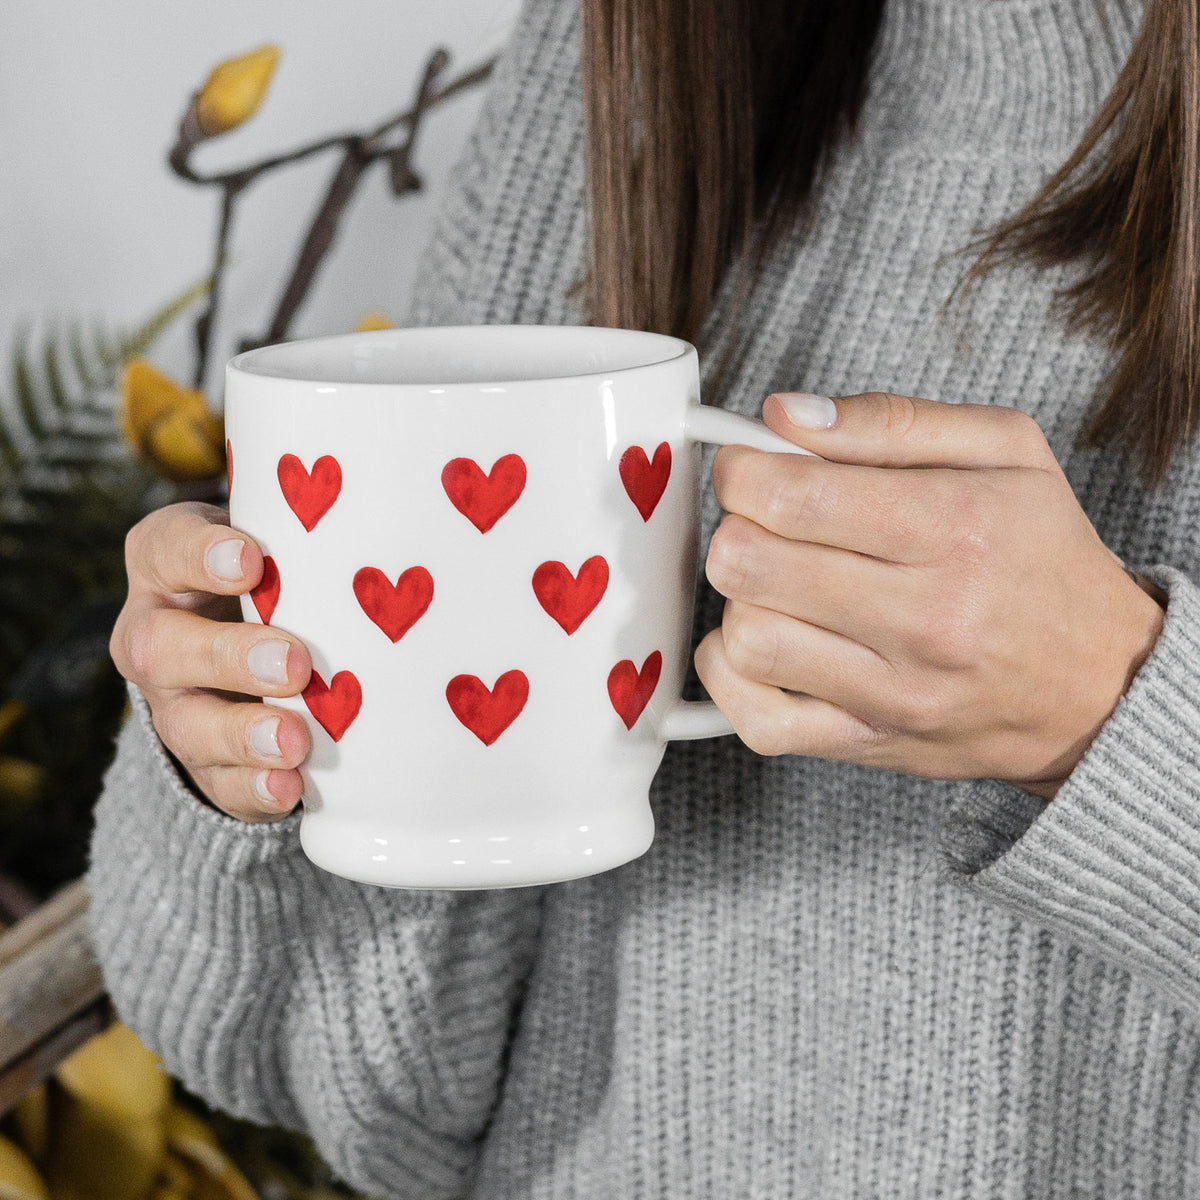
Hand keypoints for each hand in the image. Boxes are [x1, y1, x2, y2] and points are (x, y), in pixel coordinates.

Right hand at [110, 502, 311, 821]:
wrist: (256, 656)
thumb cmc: (285, 578)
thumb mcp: (286, 547)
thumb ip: (311, 539)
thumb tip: (399, 527)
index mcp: (167, 565)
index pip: (167, 549)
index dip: (201, 555)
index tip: (250, 561)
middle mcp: (156, 635)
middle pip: (164, 648)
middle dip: (230, 657)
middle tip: (293, 664)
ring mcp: (175, 706)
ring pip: (187, 725)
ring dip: (242, 734)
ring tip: (294, 741)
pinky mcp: (205, 764)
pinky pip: (218, 783)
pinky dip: (255, 788)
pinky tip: (292, 786)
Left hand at [696, 392, 1165, 798]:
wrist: (1106, 685)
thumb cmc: (1046, 558)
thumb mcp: (1005, 452)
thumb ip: (890, 420)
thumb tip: (785, 415)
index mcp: (955, 528)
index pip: (793, 496)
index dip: (742, 471)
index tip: (750, 467)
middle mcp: (925, 618)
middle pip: (751, 565)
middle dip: (735, 528)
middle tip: (763, 522)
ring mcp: (894, 692)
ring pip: (746, 639)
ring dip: (740, 600)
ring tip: (777, 583)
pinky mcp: (868, 741)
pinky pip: (756, 719)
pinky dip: (731, 677)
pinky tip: (760, 641)